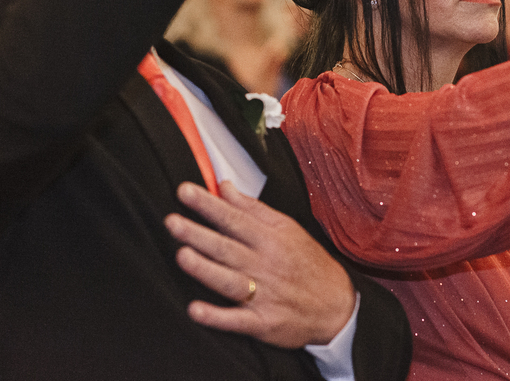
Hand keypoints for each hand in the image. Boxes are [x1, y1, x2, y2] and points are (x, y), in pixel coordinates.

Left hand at [165, 180, 355, 348]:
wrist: (337, 306)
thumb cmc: (309, 264)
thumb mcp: (287, 228)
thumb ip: (252, 208)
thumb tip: (224, 187)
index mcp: (270, 239)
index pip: (233, 218)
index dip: (208, 204)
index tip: (185, 192)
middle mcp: (265, 265)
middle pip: (227, 248)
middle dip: (198, 234)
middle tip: (172, 223)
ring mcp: (263, 295)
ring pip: (229, 280)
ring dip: (205, 269)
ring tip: (183, 256)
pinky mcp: (263, 323)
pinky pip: (236, 320)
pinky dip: (216, 316)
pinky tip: (195, 309)